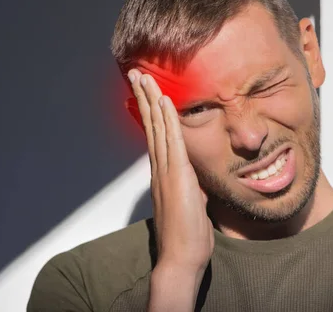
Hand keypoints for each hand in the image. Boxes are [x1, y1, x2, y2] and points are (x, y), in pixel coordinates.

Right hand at [128, 69, 214, 274]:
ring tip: (143, 77)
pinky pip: (172, 140)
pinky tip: (164, 100)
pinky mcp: (176, 175)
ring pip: (156, 128)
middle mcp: (160, 168)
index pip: (155, 136)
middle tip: (135, 74)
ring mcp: (166, 171)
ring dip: (150, 100)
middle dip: (143, 98)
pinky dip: (167, 118)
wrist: (181, 258)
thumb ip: (191, 190)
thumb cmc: (187, 237)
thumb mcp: (192, 206)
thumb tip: (196, 183)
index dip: (149, 113)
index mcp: (163, 174)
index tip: (146, 93)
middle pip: (150, 125)